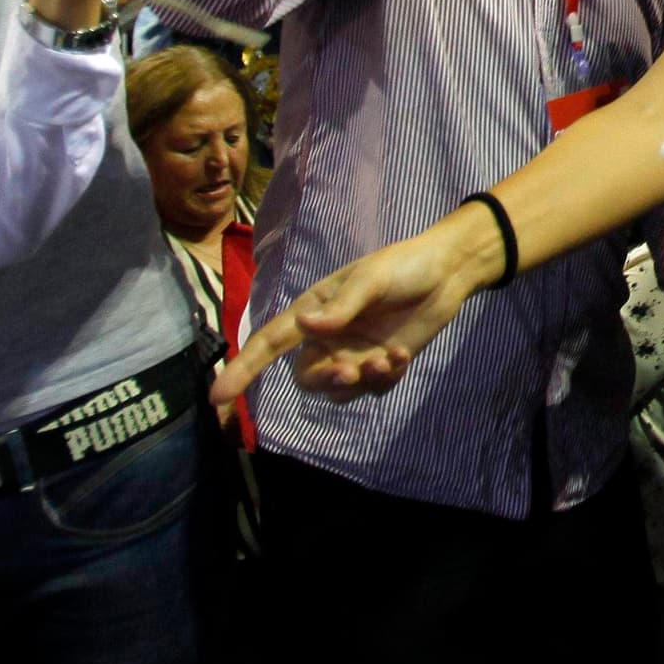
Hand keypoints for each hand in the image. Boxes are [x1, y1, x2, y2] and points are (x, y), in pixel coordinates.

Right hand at [215, 211, 499, 406]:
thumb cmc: (402, 266)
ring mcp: (352, 354)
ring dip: (362, 382)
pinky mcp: (379, 366)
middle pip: (305, 377)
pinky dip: (385, 380)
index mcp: (312, 310)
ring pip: (338, 390)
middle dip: (325, 380)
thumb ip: (340, 307)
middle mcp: (327, 337)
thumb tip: (304, 326)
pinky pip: (370, 390)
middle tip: (352, 372)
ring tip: (390, 358)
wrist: (447, 273)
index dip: (241, 369)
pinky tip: (403, 356)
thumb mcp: (370, 280)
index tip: (216, 396)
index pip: (268, 343)